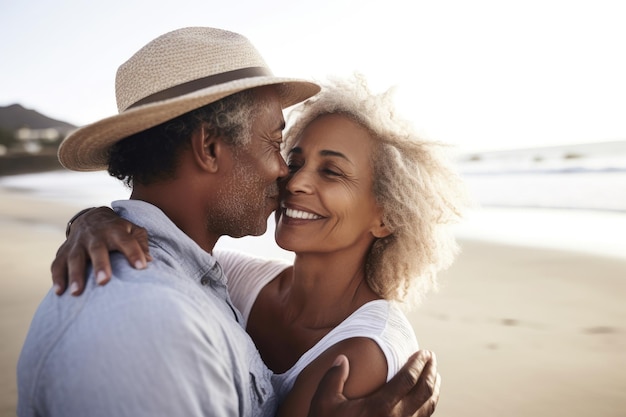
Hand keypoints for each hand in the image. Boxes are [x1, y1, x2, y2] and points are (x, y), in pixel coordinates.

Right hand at [50, 207, 151, 295]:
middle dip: (100, 265)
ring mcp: (77, 243)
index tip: (142, 267)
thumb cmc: (118, 230)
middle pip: (97, 249)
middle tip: (104, 282)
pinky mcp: (63, 251)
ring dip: (75, 275)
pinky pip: (58, 264)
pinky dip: (57, 277)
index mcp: (115, 230)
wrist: (91, 218)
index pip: (127, 241)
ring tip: (77, 293)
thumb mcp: (133, 230)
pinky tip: (59, 292)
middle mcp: (95, 235)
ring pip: (75, 258)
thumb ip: (141, 243)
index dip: (134, 252)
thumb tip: (150, 261)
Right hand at [308, 350, 439, 416]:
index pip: (408, 380)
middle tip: (431, 357)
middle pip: (423, 392)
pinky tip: (426, 401)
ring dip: (434, 389)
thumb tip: (342, 359)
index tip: (423, 352)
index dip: (418, 364)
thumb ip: (333, 378)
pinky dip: (429, 407)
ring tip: (434, 376)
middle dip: (430, 372)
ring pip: (428, 408)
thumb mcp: (324, 403)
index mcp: (380, 407)